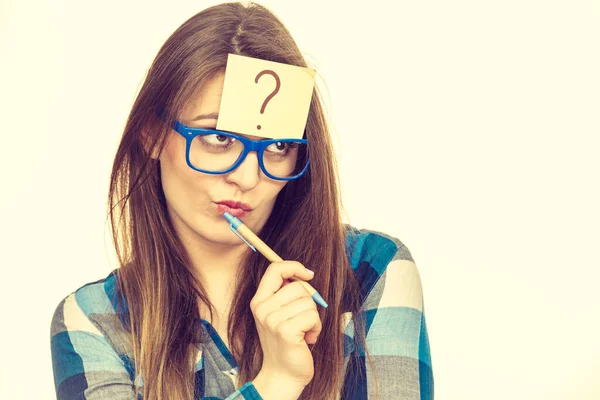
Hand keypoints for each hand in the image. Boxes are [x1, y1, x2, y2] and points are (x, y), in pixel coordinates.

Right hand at [250, 261, 321, 387]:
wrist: (282, 374)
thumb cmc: (286, 343)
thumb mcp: (280, 314)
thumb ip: (286, 294)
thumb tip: (306, 275)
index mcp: (259, 301)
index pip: (275, 269)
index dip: (294, 267)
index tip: (308, 274)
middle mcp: (262, 308)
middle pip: (298, 286)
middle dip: (309, 302)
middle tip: (302, 320)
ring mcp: (272, 320)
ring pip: (308, 302)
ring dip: (313, 318)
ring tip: (304, 332)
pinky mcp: (285, 331)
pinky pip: (312, 316)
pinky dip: (316, 328)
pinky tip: (307, 340)